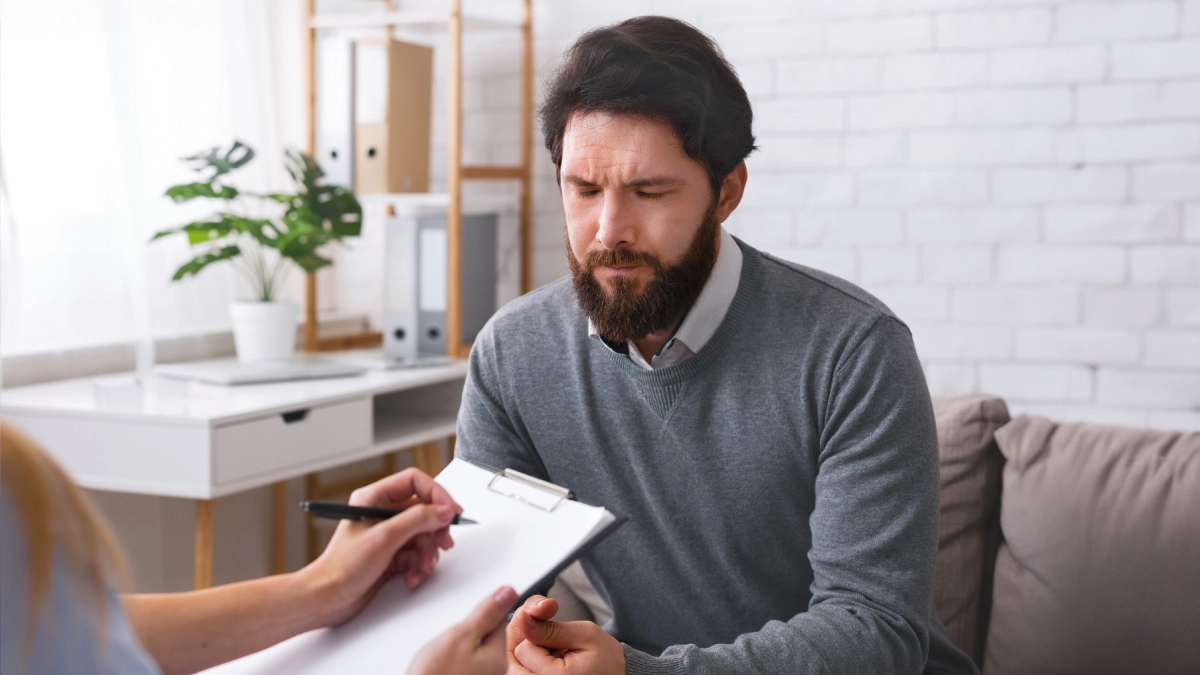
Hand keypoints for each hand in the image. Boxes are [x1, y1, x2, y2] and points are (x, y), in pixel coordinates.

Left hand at [298, 468, 462, 625]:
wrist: (327, 599)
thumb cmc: (342, 567)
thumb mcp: (384, 538)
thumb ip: (417, 520)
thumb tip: (443, 510)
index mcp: (373, 498)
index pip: (415, 482)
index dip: (437, 494)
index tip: (451, 511)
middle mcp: (382, 513)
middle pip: (424, 510)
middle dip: (435, 530)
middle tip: (444, 543)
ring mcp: (388, 535)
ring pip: (424, 535)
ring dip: (428, 553)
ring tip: (423, 567)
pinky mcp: (392, 555)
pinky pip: (417, 554)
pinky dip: (419, 566)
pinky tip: (411, 577)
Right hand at [408, 586, 515, 674]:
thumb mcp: (460, 636)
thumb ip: (485, 613)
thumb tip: (509, 592)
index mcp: (498, 659)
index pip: (500, 621)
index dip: (481, 614)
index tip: (469, 616)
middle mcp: (495, 673)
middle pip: (486, 637)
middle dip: (468, 633)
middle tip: (449, 642)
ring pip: (473, 650)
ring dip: (458, 647)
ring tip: (441, 656)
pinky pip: (464, 664)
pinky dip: (453, 661)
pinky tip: (441, 666)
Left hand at [507, 595, 625, 674]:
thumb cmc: (606, 659)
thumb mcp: (585, 634)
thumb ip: (552, 629)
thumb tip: (524, 619)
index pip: (522, 649)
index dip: (536, 634)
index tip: (555, 634)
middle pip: (512, 661)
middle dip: (527, 645)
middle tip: (553, 644)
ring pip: (513, 668)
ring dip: (528, 657)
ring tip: (553, 655)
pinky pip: (521, 674)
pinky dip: (530, 665)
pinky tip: (548, 663)